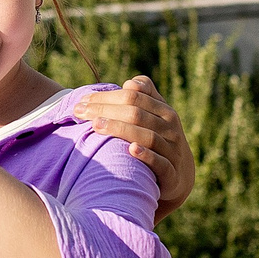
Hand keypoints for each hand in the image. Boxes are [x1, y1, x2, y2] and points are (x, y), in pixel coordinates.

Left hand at [74, 75, 194, 216]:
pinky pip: (160, 163)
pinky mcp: (172, 173)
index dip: (107, 96)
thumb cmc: (158, 138)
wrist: (178, 174)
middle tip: (79, 112)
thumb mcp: (154, 116)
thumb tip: (129, 83)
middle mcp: (170, 127)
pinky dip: (147, 155)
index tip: (83, 100)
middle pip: (136, 114)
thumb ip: (143, 97)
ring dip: (120, 129)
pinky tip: (131, 149)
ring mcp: (172, 150)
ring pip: (148, 136)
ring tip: (96, 126)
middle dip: (105, 110)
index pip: (133, 96)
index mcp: (164, 110)